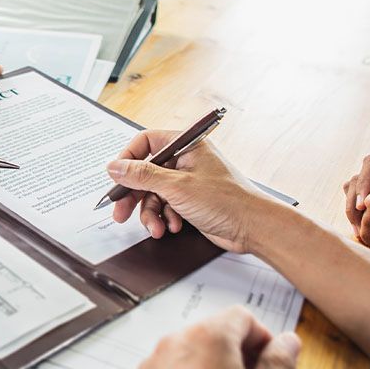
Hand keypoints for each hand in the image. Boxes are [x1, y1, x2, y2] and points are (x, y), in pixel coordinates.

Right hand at [107, 130, 295, 253]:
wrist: (254, 227)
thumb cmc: (227, 201)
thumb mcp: (176, 187)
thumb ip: (142, 175)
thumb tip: (115, 166)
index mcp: (186, 145)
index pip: (146, 142)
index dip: (128, 159)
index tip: (116, 177)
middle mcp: (186, 159)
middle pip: (146, 172)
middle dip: (134, 195)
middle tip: (119, 211)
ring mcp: (188, 180)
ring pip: (154, 193)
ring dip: (151, 212)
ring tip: (156, 227)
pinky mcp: (190, 200)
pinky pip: (166, 206)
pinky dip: (165, 218)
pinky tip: (173, 226)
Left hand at [141, 306, 300, 368]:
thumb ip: (277, 361)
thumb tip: (289, 341)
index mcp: (207, 336)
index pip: (242, 315)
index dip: (262, 338)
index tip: (270, 359)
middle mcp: (176, 341)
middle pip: (215, 332)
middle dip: (237, 352)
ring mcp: (154, 360)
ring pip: (190, 351)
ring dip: (212, 363)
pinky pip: (170, 365)